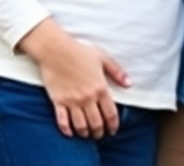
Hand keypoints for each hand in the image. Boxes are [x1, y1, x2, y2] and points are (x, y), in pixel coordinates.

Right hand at [19, 19, 128, 138]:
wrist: (55, 48)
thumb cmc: (78, 50)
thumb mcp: (101, 57)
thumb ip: (116, 72)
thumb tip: (129, 84)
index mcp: (100, 87)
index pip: (111, 114)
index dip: (113, 125)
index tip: (112, 130)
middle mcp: (87, 98)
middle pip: (96, 124)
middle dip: (99, 132)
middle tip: (99, 134)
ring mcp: (72, 101)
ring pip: (81, 126)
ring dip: (85, 133)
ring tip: (86, 134)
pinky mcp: (58, 101)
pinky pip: (63, 122)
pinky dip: (67, 130)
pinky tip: (70, 132)